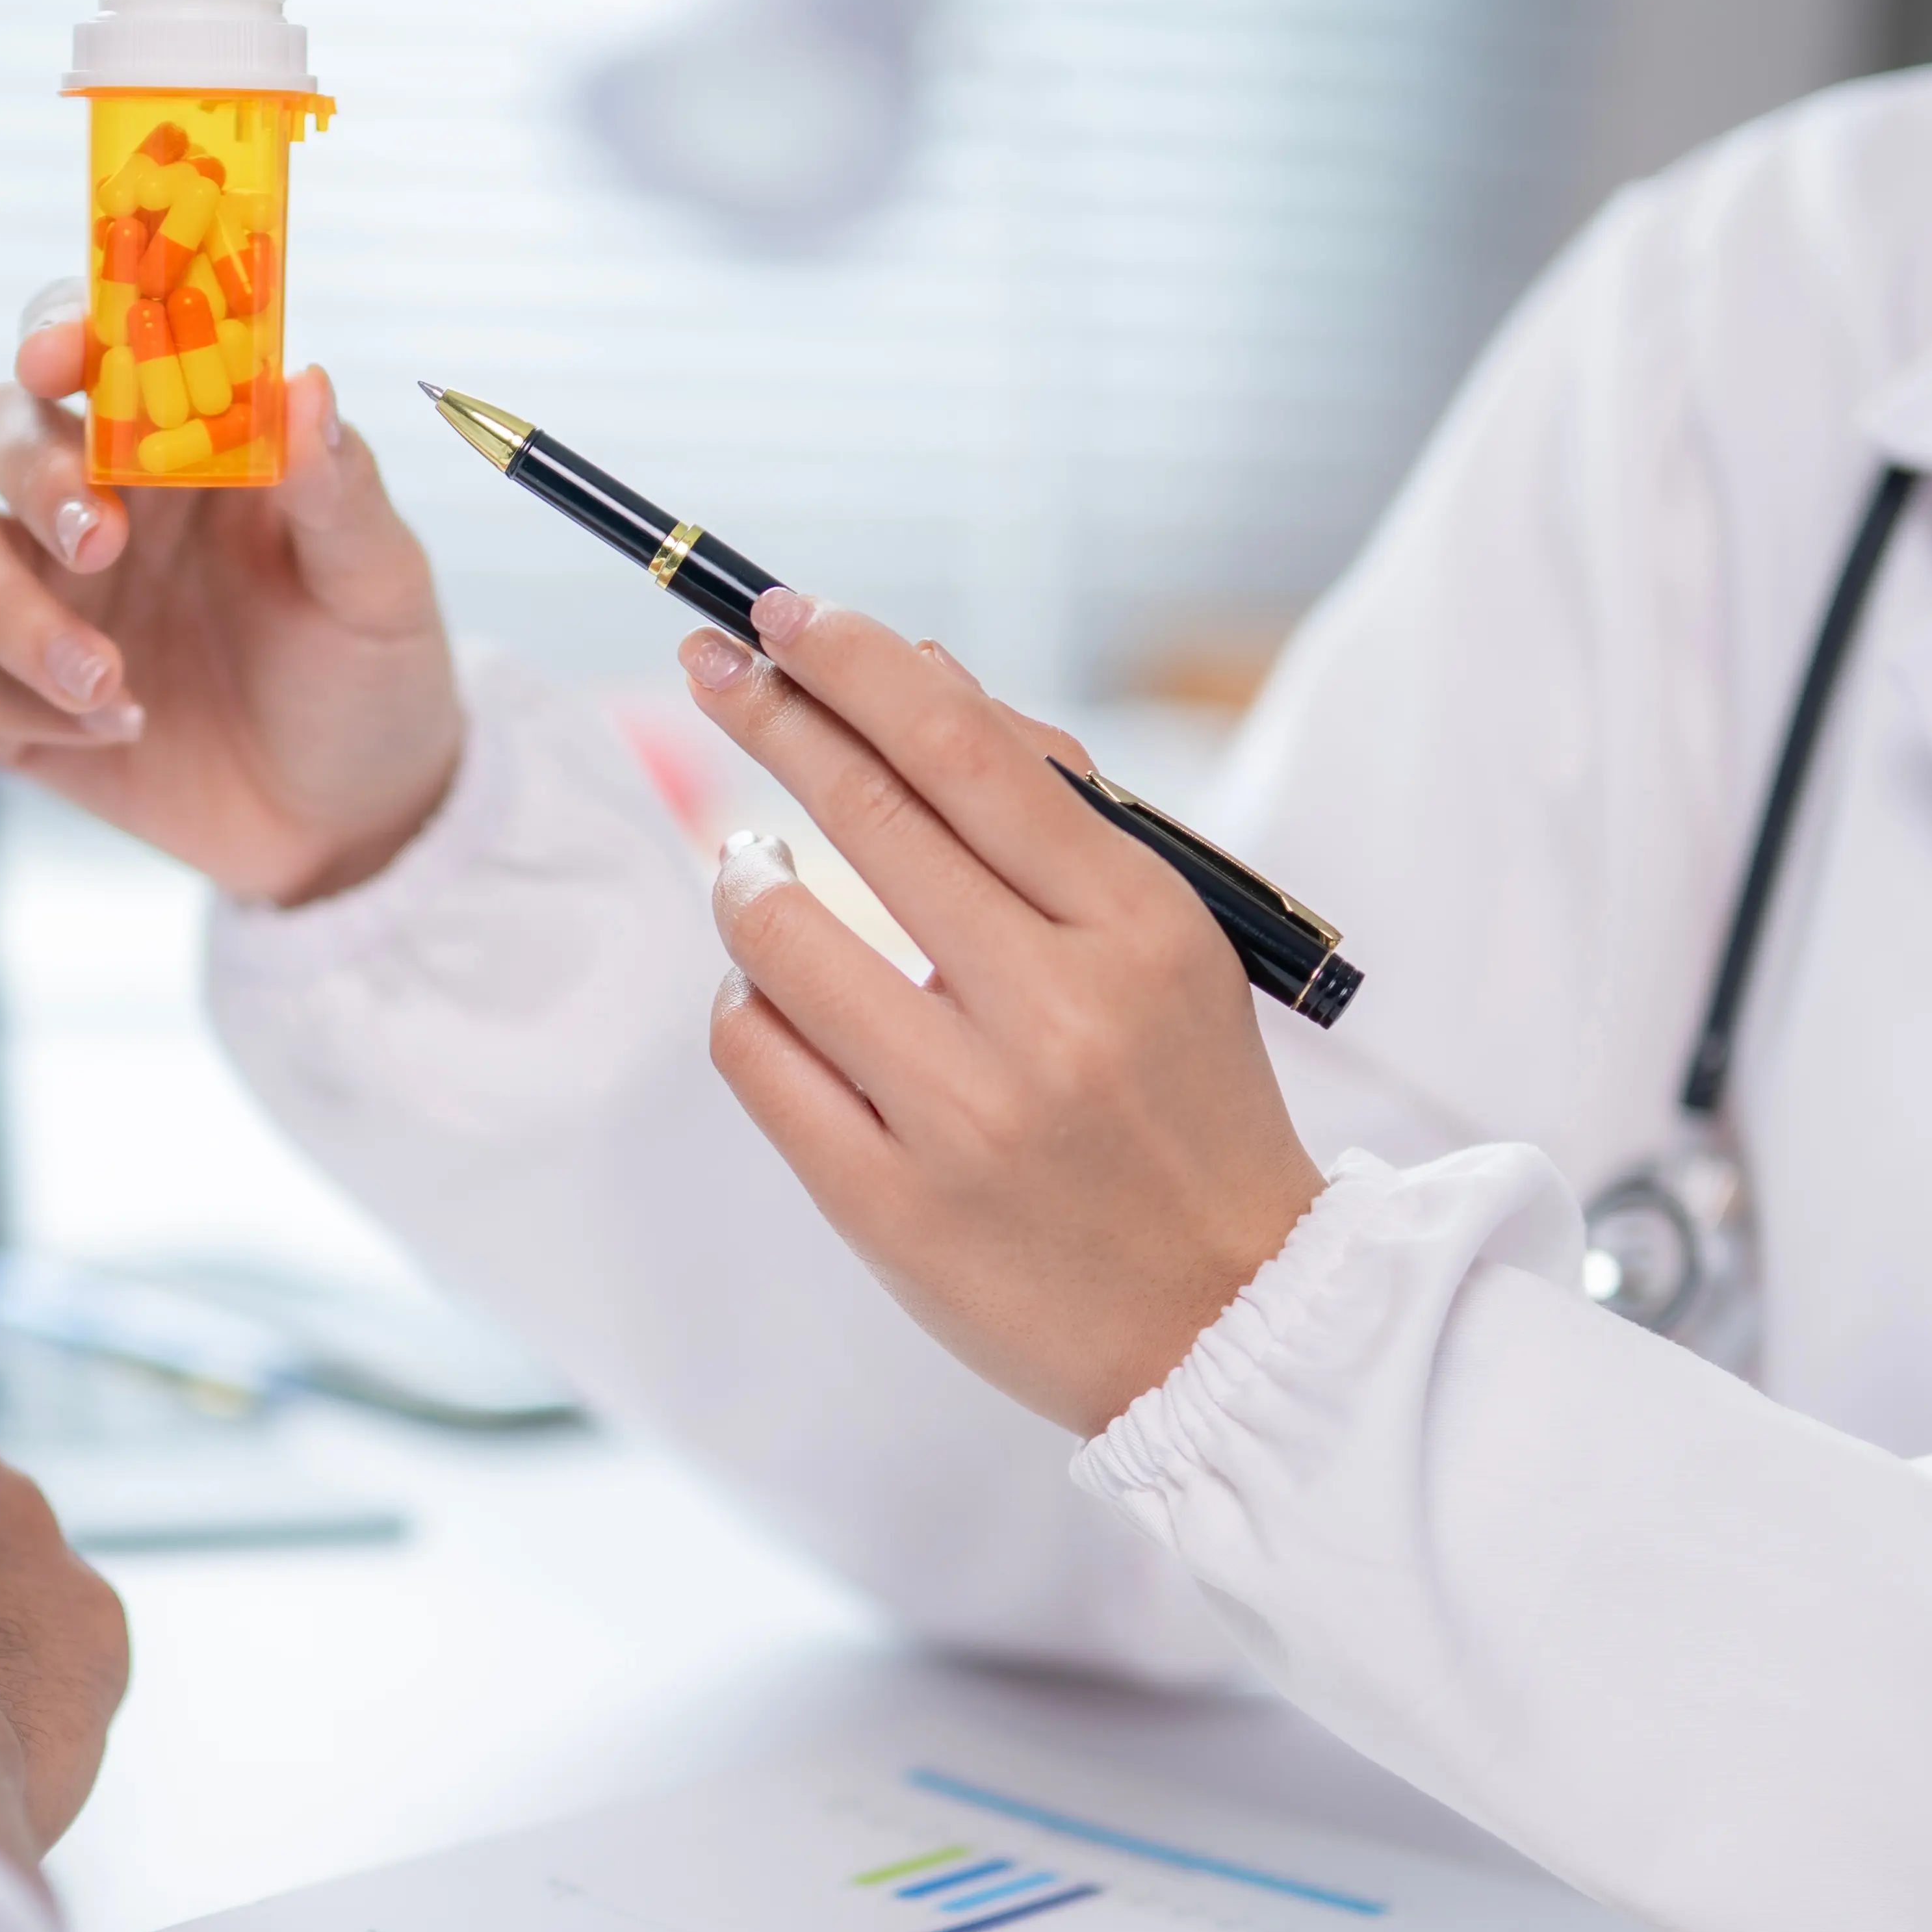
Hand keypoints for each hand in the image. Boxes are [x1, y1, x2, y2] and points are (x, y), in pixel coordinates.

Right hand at [0, 293, 465, 906]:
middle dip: (30, 477)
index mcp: (180, 445)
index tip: (59, 359)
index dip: (59, 330)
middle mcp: (96, 502)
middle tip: (101, 542)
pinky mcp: (12, 692)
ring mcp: (43, 596)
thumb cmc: (368, 675)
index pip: (93, 349)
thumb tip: (305, 385)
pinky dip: (7, 699)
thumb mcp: (378, 584)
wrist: (350, 821)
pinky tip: (114, 731)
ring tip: (108, 681)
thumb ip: (339, 490)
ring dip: (7, 610)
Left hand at [685, 593, 1327, 1434]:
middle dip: (770, 713)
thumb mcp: (1166, 940)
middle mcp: (1051, 1010)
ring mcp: (962, 1113)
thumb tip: (918, 672)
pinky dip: (745, 999)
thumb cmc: (1183, 1104)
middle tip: (709, 664)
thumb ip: (1047, 806)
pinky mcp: (886, 1203)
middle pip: (865, 811)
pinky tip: (773, 990)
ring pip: (779, 935)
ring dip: (744, 875)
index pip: (964, 748)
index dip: (854, 662)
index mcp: (1137, 924)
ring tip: (753, 865)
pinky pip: (756, 1054)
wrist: (1222, 1318)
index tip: (782, 613)